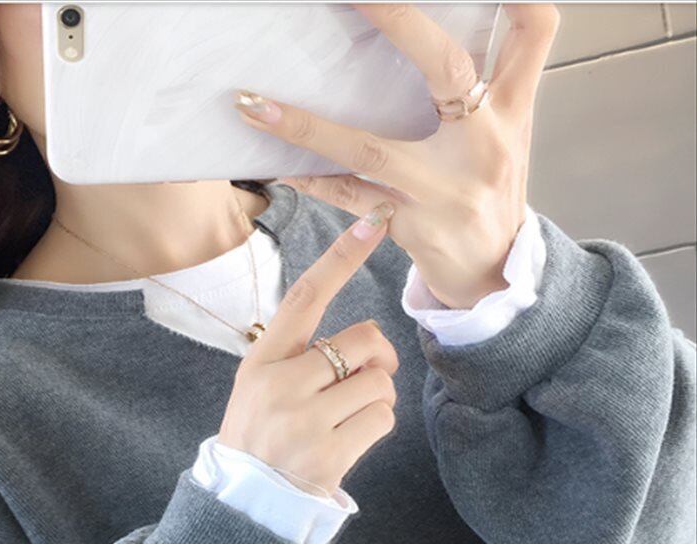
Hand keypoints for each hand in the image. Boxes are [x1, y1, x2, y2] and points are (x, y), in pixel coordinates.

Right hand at [218, 202, 399, 495]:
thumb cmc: (260, 434)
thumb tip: (368, 338)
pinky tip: (350, 437)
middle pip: (363, 342)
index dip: (341, 258)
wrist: (246, 500)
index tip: (374, 223)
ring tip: (346, 416)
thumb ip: (300, 356)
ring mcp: (304, 421)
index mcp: (262, 361)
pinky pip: (382, 418)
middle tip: (365, 375)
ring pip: (379, 383)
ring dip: (376, 397)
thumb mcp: (260, 385)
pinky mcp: (329, 453)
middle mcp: (281, 385)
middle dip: (377, 358)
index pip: (305, 298)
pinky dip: (377, 423)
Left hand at [233, 3, 559, 309]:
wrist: (494, 273)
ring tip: (255, 105)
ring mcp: (442, 189)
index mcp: (511, 111)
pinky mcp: (410, 224)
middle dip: (398, 20)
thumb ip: (492, 83)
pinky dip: (312, 180)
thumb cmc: (492, 195)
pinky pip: (349, 198)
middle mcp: (483, 143)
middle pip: (446, 66)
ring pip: (369, 149)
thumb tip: (448, 30)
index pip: (533, 32)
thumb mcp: (509, 135)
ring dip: (307, 126)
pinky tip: (278, 166)